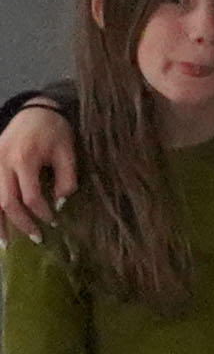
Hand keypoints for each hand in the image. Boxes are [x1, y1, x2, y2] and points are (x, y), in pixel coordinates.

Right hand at [0, 101, 65, 237]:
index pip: (30, 196)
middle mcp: (3, 162)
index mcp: (24, 159)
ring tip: (5, 243)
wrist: (35, 110)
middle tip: (36, 237)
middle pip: (6, 201)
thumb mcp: (68, 152)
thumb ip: (67, 179)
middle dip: (20, 223)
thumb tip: (59, 203)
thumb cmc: (55, 131)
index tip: (53, 221)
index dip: (42, 212)